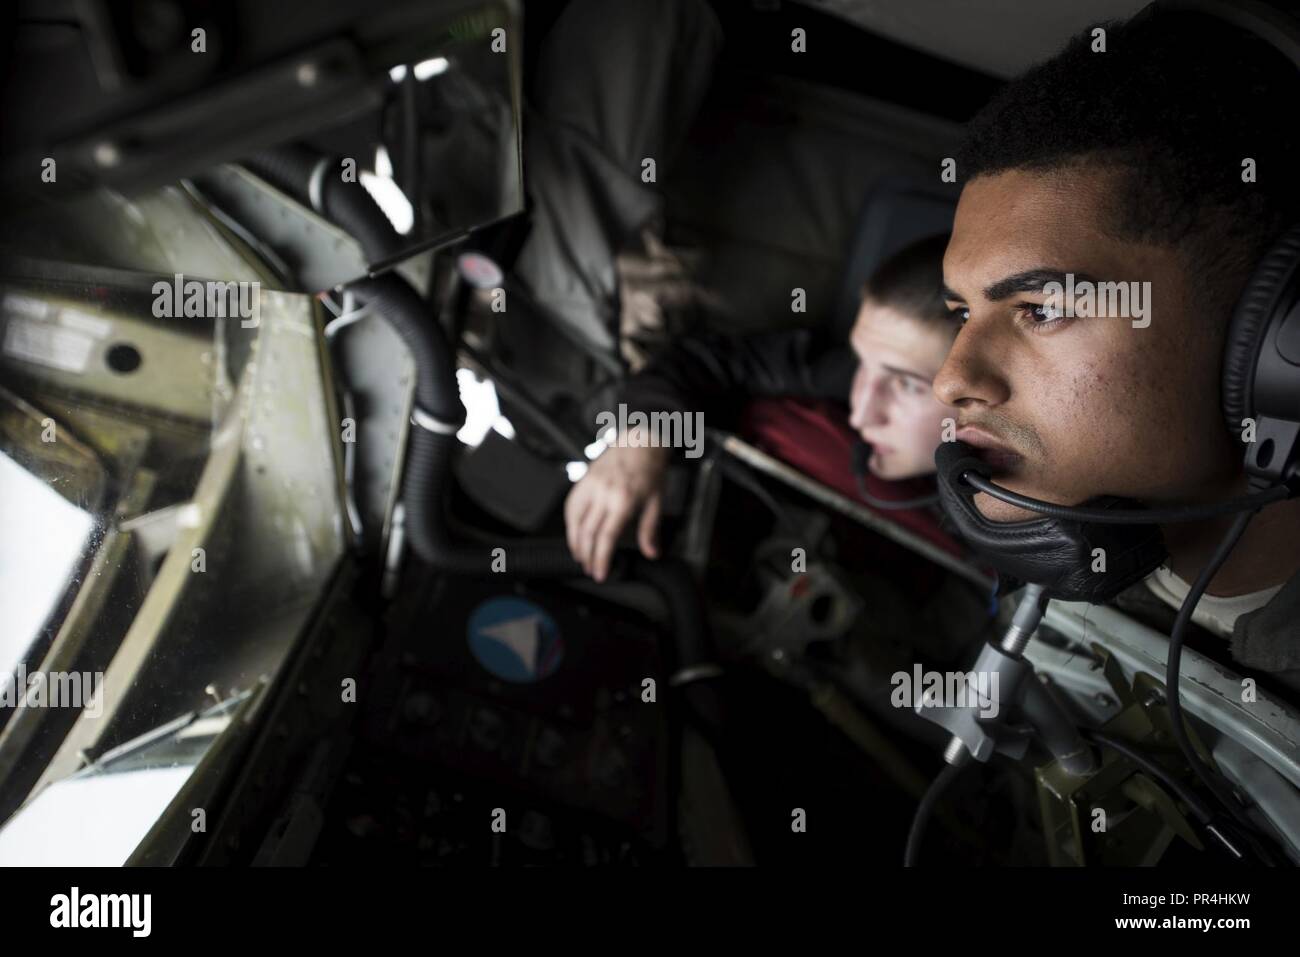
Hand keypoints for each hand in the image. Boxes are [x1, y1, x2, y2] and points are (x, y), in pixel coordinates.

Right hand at [564, 440, 669, 581]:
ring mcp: (591, 485)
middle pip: (588, 533)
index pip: (606, 537)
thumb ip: (650, 530)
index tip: (600, 573)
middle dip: (588, 557)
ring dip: (575, 543)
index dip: (601, 559)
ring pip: (574, 521)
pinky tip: (574, 535)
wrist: (640, 442)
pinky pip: (571, 506)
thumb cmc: (650, 470)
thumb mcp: (656, 502)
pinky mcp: (583, 480)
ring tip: (581, 557)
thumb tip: (652, 553)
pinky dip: (570, 524)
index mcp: (624, 500)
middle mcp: (604, 493)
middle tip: (591, 570)